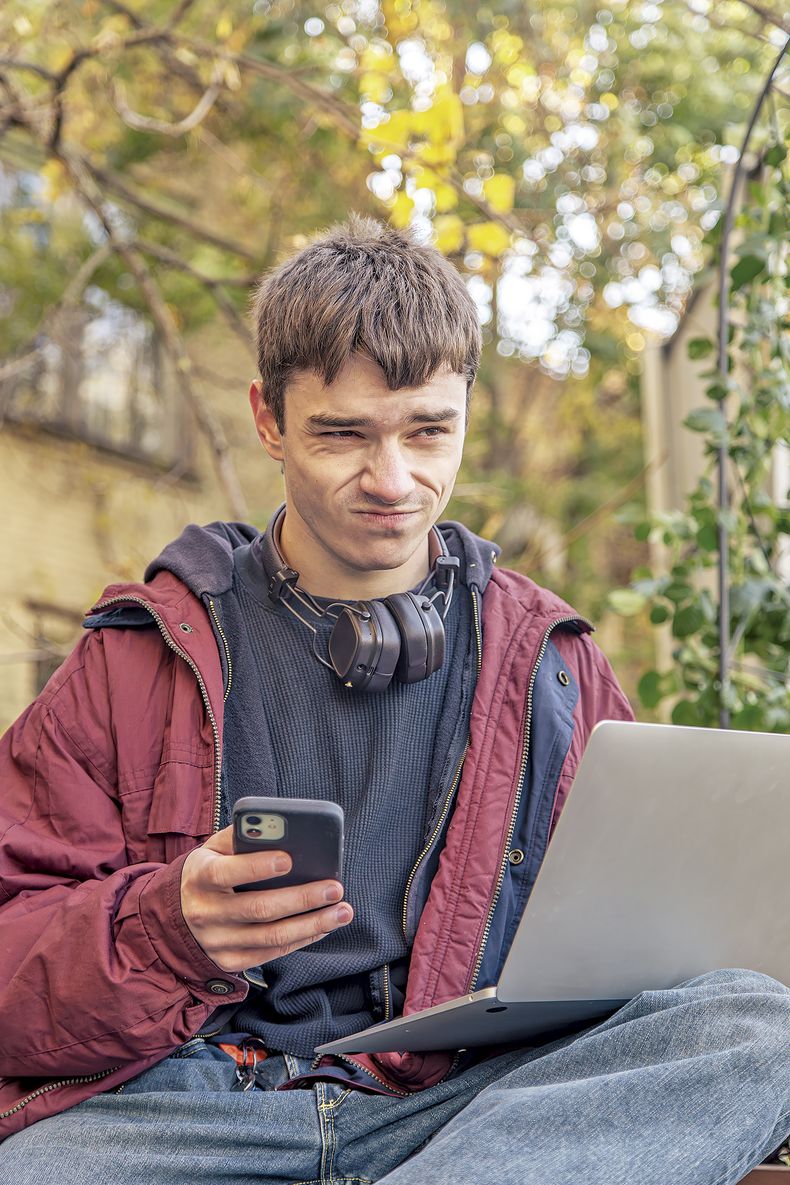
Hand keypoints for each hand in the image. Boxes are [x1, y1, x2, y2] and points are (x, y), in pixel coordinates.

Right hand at [180, 825, 352, 972]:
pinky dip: (303, 939)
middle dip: (302, 898)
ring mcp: (217, 941)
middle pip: (259, 908)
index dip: (257, 866)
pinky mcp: (230, 961)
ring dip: (313, 924)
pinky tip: (324, 926)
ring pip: (272, 937)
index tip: (289, 859)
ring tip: (342, 911)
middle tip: (335, 888)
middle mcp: (206, 912)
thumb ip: (241, 836)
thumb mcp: (213, 848)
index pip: (227, 872)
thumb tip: (278, 826)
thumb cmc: (208, 871)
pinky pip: (272, 953)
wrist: (176, 914)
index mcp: (200, 876)